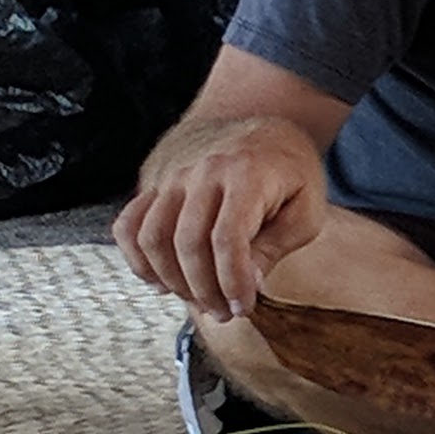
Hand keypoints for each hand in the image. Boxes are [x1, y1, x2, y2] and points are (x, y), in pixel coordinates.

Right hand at [115, 115, 326, 319]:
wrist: (253, 121)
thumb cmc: (287, 171)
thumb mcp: (306, 207)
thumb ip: (277, 245)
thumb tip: (249, 284)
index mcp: (247, 175)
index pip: (228, 239)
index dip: (232, 281)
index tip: (243, 307)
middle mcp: (201, 172)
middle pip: (187, 244)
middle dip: (205, 290)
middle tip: (224, 312)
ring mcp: (171, 177)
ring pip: (152, 238)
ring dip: (172, 281)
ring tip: (199, 301)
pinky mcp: (152, 184)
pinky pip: (128, 225)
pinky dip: (137, 259)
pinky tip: (162, 281)